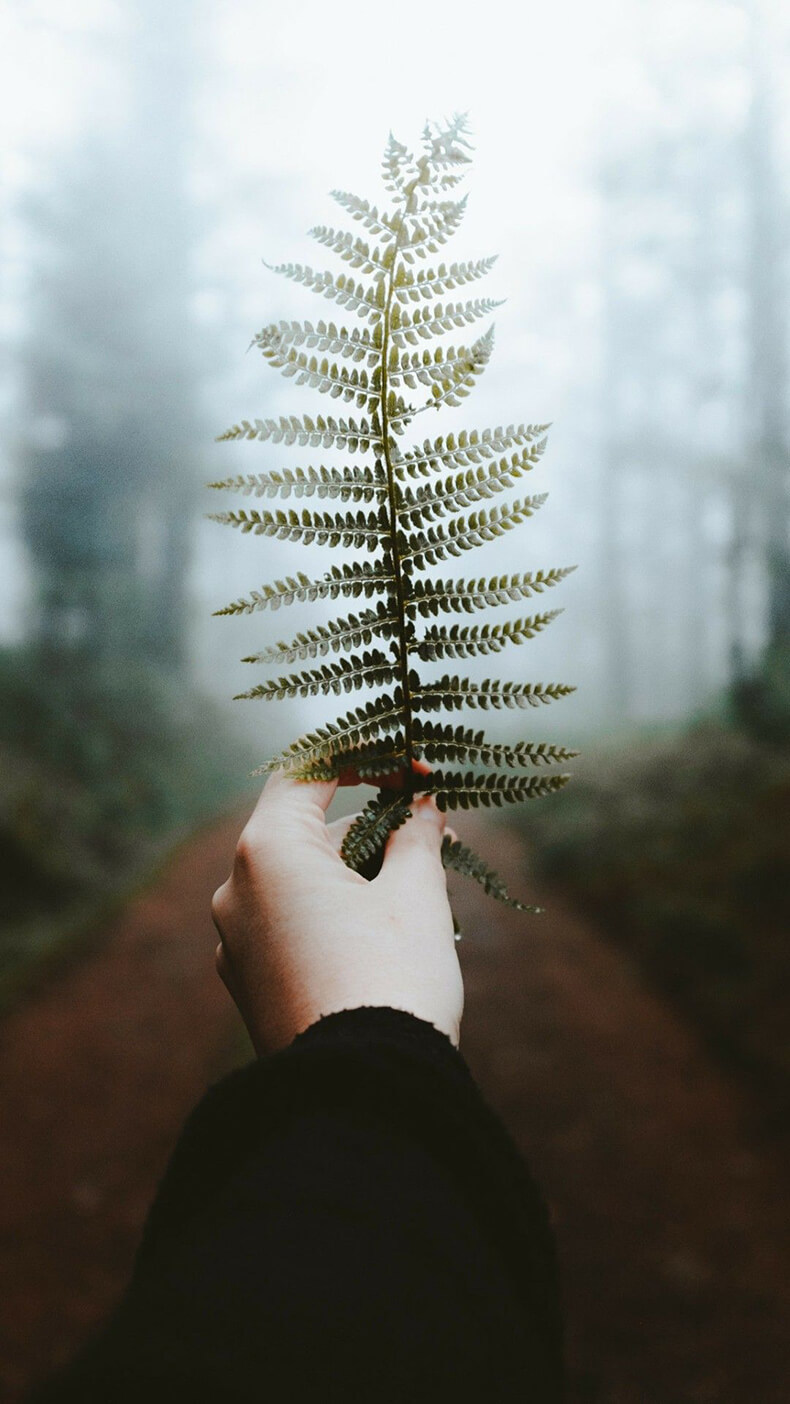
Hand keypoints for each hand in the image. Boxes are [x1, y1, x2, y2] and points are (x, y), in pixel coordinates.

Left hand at [211, 770, 463, 1054]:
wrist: (365, 1093)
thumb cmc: (391, 979)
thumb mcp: (416, 892)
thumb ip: (417, 834)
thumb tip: (423, 805)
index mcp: (267, 852)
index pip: (305, 773)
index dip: (363, 759)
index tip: (412, 767)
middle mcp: (236, 891)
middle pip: (306, 831)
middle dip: (372, 824)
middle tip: (434, 828)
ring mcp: (236, 942)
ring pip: (302, 882)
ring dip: (359, 872)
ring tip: (424, 884)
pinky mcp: (249, 985)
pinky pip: (292, 926)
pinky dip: (336, 913)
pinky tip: (388, 929)